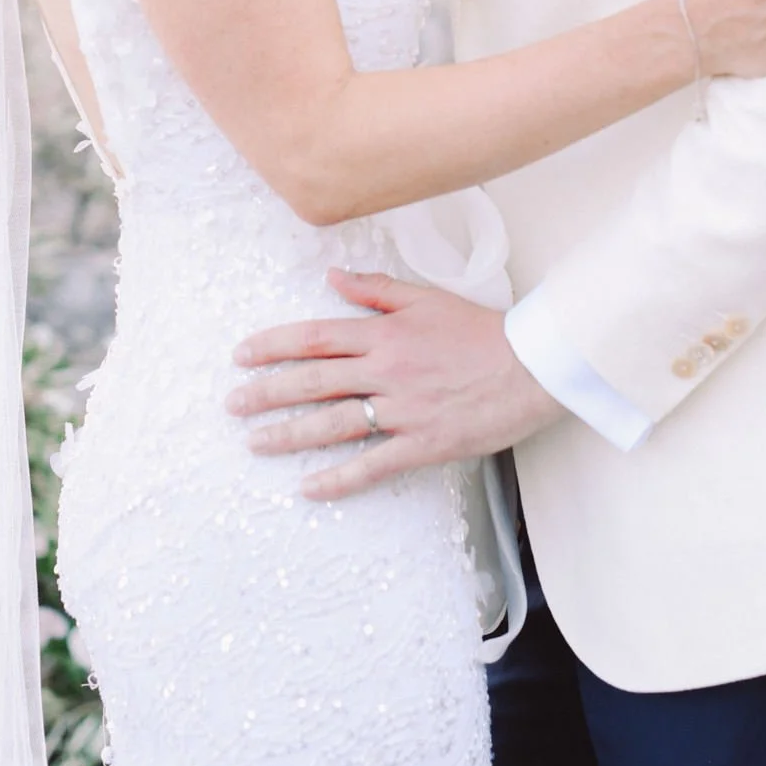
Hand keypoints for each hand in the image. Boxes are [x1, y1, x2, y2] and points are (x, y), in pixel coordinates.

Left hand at [227, 270, 562, 499]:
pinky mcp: (423, 443)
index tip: (242, 356)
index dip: (274, 346)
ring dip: (289, 434)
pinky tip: (309, 488)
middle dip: (267, 393)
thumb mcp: (427, 298)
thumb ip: (376, 291)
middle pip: (314, 381)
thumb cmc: (482, 331)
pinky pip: (372, 465)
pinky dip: (339, 479)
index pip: (316, 337)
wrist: (533, 366)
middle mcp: (387, 371)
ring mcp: (403, 410)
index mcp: (385, 334)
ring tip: (255, 443)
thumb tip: (333, 276)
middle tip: (233, 404)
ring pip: (334, 424)